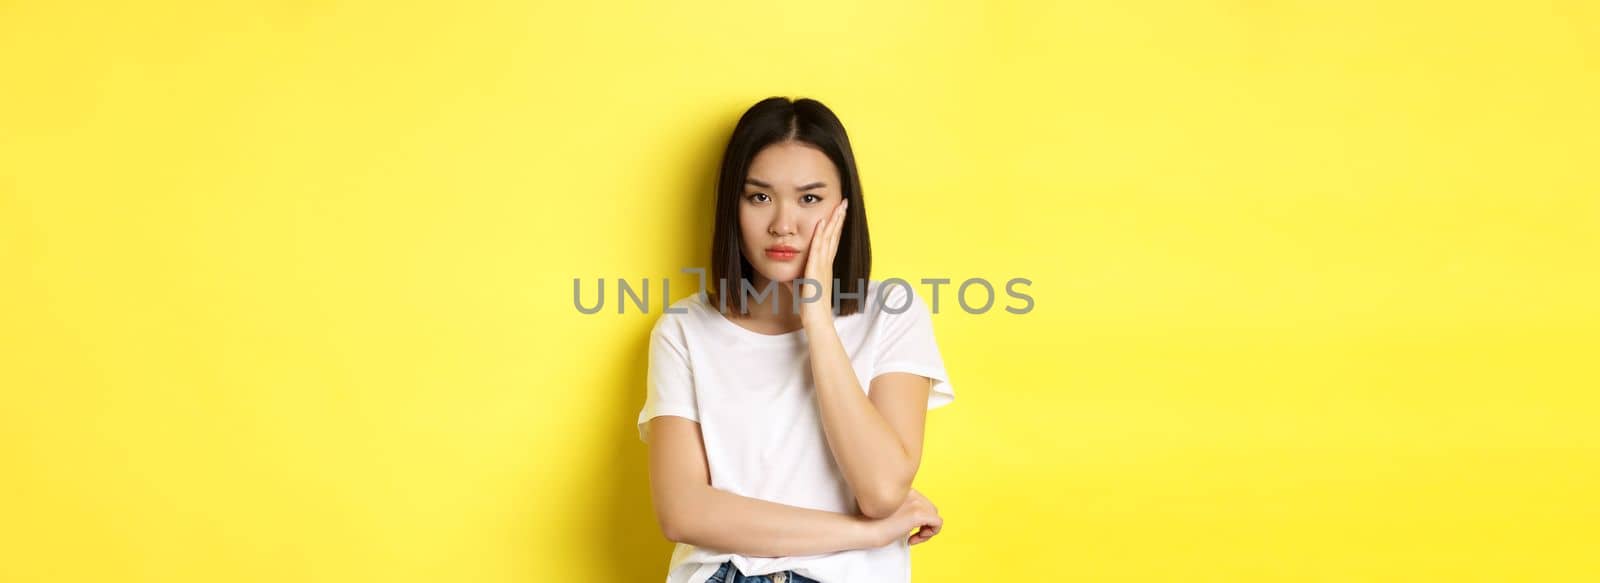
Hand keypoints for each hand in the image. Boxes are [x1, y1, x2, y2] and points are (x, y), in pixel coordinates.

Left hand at [800, 199, 847, 327]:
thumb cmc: (808, 306)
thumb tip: (785, 274)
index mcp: (824, 265)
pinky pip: (818, 249)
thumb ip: (794, 277)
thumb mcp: (798, 286)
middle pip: (835, 235)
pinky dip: (820, 235)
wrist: (816, 319)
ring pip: (830, 238)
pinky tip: (821, 223)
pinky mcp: (816, 270)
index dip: (835, 226)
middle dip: (839, 218)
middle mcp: (826, 263)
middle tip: (844, 202)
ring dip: (834, 221)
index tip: (838, 212)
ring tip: (839, 206)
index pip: (831, 240)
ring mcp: (823, 266)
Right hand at [872, 488, 942, 546]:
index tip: (905, 527)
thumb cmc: (871, 523)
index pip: (921, 500)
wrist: (865, 529)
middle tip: (912, 534)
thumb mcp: (887, 509)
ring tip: (914, 537)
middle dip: (924, 522)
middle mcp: (911, 493)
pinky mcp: (918, 514)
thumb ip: (901, 507)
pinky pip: (938, 523)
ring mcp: (915, 502)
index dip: (917, 516)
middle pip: (930, 507)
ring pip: (934, 514)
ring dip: (927, 528)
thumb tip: (912, 518)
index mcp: (903, 490)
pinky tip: (915, 538)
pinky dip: (930, 533)